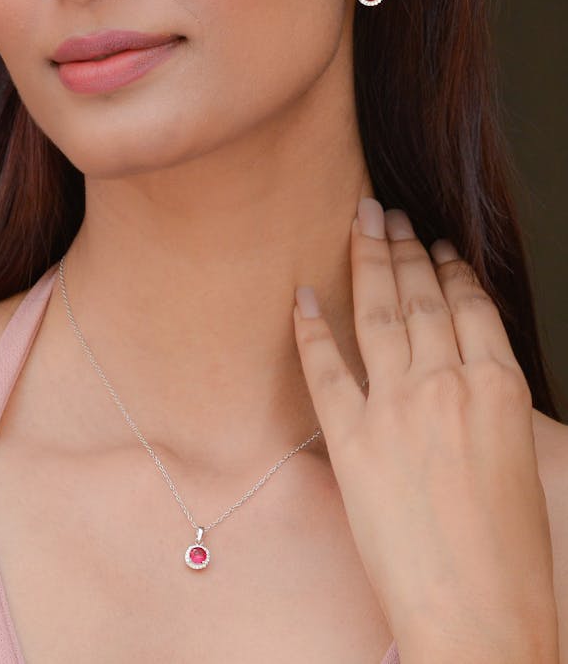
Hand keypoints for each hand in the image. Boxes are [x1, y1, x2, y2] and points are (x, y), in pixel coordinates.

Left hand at [292, 197, 557, 661]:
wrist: (477, 615)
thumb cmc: (511, 553)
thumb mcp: (522, 461)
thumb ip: (493, 405)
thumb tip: (472, 370)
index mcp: (501, 389)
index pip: (470, 308)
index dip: (449, 269)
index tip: (434, 242)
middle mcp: (448, 386)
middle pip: (422, 298)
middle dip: (402, 247)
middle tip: (385, 211)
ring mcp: (396, 408)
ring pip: (380, 317)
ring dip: (368, 265)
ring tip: (360, 226)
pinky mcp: (352, 440)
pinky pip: (326, 369)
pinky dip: (312, 330)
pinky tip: (303, 297)